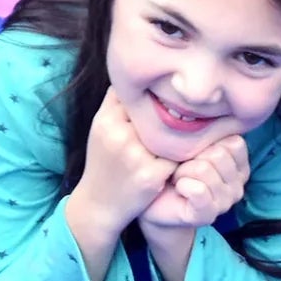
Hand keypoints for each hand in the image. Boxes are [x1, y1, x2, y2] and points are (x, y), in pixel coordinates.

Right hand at [73, 86, 179, 230]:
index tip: (161, 101)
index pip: (137, 94)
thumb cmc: (103, 163)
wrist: (98, 205)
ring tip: (182, 139)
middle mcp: (118, 134)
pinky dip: (181, 156)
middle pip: (156, 112)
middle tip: (180, 115)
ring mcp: (134, 155)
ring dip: (178, 136)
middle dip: (167, 116)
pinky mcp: (151, 174)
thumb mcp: (101, 129)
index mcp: (105, 119)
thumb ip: (116, 104)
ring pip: (170, 133)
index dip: (150, 98)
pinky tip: (181, 159)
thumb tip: (140, 75)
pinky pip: (177, 156)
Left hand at [138, 134, 249, 229]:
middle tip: (182, 168)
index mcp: (239, 165)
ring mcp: (226, 202)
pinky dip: (183, 185)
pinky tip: (179, 189)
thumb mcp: (191, 143)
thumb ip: (205, 131)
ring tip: (178, 179)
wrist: (154, 202)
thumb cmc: (173, 167)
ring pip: (205, 170)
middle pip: (220, 154)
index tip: (194, 152)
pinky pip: (198, 191)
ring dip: (183, 172)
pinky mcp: (208, 214)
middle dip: (192, 156)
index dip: (208, 142)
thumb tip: (204, 113)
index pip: (235, 142)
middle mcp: (238, 184)